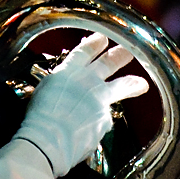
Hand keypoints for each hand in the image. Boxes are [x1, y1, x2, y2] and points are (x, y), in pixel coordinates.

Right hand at [14, 33, 148, 176]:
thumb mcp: (43, 93)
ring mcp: (99, 100)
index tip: (102, 38)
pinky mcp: (106, 119)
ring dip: (132, 84)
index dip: (93, 44)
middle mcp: (87, 81)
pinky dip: (98, 125)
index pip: (83, 52)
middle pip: (108, 63)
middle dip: (119, 55)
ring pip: (121, 87)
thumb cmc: (38, 119)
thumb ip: (58, 89)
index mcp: (67, 72)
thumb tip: (65, 94)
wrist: (48, 140)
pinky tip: (89, 133)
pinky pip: (104, 120)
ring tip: (141, 84)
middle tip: (129, 51)